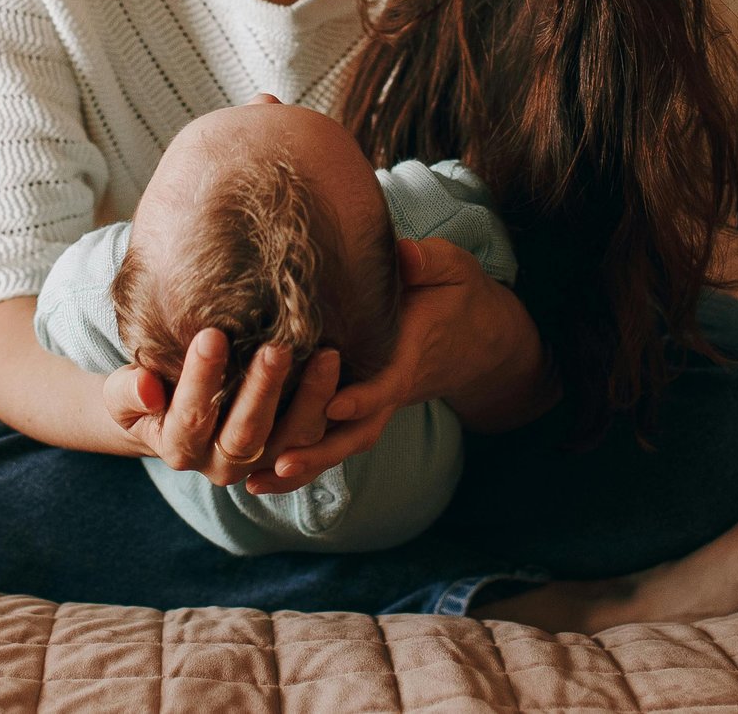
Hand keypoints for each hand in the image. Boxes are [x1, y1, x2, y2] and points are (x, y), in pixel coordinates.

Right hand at [102, 329, 311, 487]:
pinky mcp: (292, 449)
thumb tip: (145, 387)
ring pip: (294, 439)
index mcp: (179, 449)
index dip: (201, 379)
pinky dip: (332, 408)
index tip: (210, 335)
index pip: (191, 416)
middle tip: (277, 346)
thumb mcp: (121, 393)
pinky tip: (343, 370)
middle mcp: (222, 464)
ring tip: (328, 355)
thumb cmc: (147, 392)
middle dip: (263, 389)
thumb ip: (128, 392)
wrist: (172, 414)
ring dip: (312, 399)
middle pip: (247, 432)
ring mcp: (262, 461)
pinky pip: (318, 436)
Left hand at [251, 236, 501, 493]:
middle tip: (282, 463)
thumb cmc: (457, 296)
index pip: (386, 382)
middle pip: (357, 432)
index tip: (332, 404)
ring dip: (303, 466)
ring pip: (341, 444)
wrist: (481, 339)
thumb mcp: (451, 270)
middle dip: (320, 451)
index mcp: (409, 355)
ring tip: (255, 483)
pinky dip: (301, 461)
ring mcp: (376, 403)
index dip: (362, 397)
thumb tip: (405, 254)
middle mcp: (390, 388)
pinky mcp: (361, 407)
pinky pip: (333, 441)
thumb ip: (428, 263)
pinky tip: (260, 476)